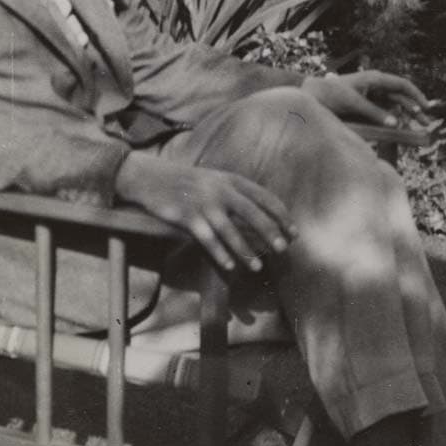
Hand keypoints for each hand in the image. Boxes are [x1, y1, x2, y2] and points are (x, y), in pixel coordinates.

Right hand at [115, 151, 295, 274]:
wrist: (151, 178)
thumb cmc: (188, 183)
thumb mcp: (215, 180)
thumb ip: (237, 194)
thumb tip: (264, 217)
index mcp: (231, 179)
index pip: (264, 196)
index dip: (281, 215)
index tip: (294, 232)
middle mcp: (220, 189)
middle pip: (252, 212)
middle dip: (270, 232)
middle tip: (283, 249)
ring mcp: (203, 203)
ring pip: (230, 230)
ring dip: (245, 250)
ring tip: (258, 267)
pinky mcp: (187, 216)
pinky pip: (207, 238)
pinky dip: (220, 253)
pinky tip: (230, 266)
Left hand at [302, 70, 431, 127]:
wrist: (313, 95)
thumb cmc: (331, 94)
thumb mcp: (353, 103)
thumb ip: (374, 112)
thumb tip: (395, 123)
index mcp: (374, 78)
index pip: (402, 84)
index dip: (416, 95)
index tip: (425, 108)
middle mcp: (376, 86)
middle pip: (401, 97)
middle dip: (415, 109)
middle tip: (426, 123)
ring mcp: (372, 96)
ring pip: (395, 106)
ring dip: (407, 116)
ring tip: (418, 128)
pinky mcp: (367, 106)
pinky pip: (385, 112)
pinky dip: (394, 120)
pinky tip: (401, 128)